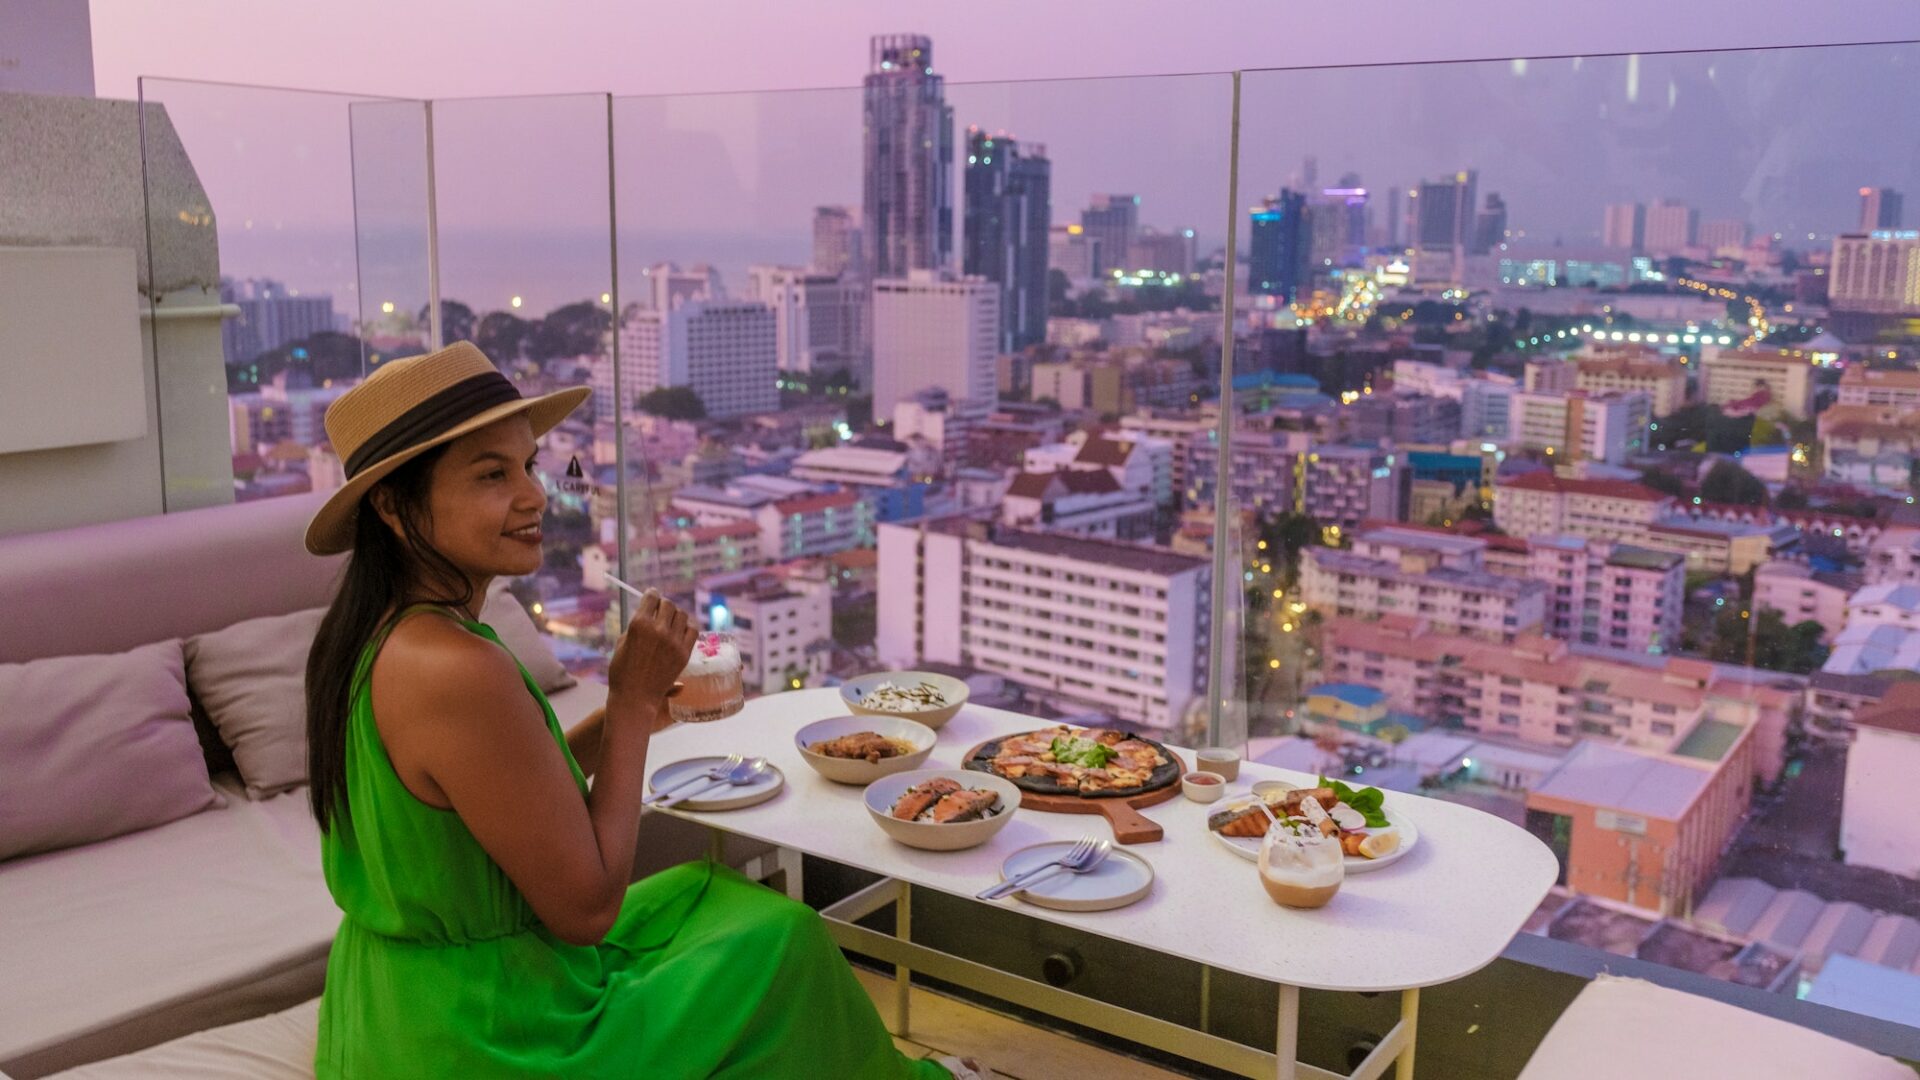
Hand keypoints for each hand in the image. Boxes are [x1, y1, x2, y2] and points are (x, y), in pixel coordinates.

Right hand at [607, 589, 697, 713]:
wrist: (635, 697)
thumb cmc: (623, 671)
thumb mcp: (623, 642)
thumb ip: (636, 625)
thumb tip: (648, 613)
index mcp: (639, 624)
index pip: (651, 598)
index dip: (652, 594)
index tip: (652, 595)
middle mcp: (659, 630)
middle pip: (668, 605)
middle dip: (663, 604)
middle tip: (660, 609)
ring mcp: (674, 642)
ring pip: (682, 615)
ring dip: (675, 615)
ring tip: (670, 621)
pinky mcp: (684, 653)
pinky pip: (692, 630)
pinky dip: (687, 627)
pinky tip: (681, 631)